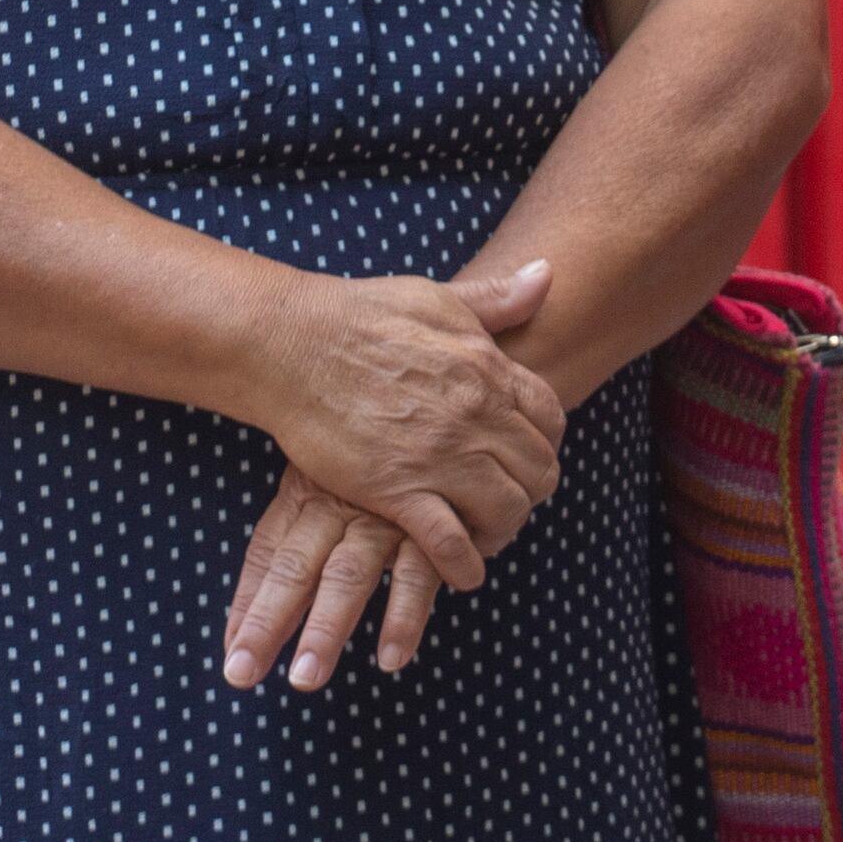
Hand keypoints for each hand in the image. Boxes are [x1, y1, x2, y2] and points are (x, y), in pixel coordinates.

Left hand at [220, 464, 444, 690]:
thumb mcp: (330, 481)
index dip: (246, 603)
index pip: (267, 551)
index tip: (231, 654)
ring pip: (348, 575)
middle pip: (294, 568)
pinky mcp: (435, 527)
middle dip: (267, 622)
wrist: (448, 422)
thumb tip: (242, 623)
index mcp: (308, 492)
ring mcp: (385, 517)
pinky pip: (417, 575)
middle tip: (241, 674)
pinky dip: (405, 616)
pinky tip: (391, 658)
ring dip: (326, 627)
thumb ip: (292, 545)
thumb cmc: (379, 463)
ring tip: (305, 678)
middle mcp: (339, 505)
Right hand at [246, 256, 563, 591]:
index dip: (544, 443)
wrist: (291, 344)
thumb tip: (548, 274)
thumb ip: (496, 297)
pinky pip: (451, 543)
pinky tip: (460, 567)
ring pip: (507, 511)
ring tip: (482, 532)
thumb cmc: (358, 315)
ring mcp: (439, 454)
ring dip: (502, 529)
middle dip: (530, 491)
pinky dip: (463, 564)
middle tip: (504, 499)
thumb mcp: (437, 296)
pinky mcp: (397, 489)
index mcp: (488, 367)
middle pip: (539, 470)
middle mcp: (475, 413)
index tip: (522, 455)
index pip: (551, 419)